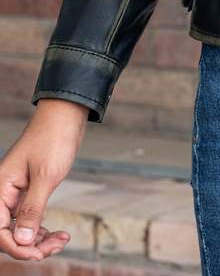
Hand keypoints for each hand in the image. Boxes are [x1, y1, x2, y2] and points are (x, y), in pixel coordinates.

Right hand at [0, 99, 88, 260]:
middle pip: (9, 232)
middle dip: (30, 245)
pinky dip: (42, 227)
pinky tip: (57, 233)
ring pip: (20, 227)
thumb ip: (32, 209)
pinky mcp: (30, 189)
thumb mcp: (45, 176)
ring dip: (38, 238)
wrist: (66, 114)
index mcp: (0, 188)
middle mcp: (4, 192)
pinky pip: (30, 217)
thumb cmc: (54, 138)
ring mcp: (17, 192)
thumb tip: (21, 240)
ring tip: (61, 240)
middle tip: (56, 245)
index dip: (16, 247)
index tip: (38, 254)